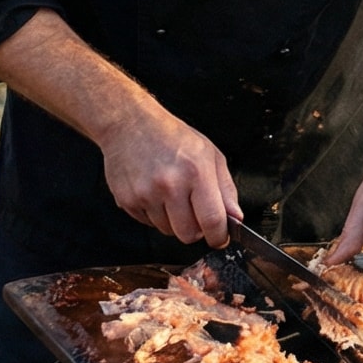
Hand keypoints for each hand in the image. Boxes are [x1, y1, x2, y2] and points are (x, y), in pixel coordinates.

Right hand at [98, 108, 239, 245]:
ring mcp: (146, 194)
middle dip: (196, 230)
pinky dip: (154, 215)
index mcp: (196, 172)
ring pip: (167, 231)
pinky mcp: (127, 201)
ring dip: (173, 221)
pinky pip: (148, 224)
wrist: (130, 124)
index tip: (219, 238)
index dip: (219, 236)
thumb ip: (226, 189)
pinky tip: (155, 193)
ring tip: (171, 195)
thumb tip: (235, 218)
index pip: (212, 221)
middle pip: (188, 234)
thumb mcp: (210, 154)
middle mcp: (170, 185)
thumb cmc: (172, 137)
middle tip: (194, 212)